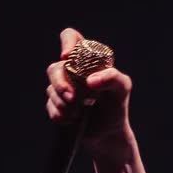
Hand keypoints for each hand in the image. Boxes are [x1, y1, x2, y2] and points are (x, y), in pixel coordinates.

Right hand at [45, 27, 135, 163]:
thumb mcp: (122, 89)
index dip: (66, 42)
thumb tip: (90, 80)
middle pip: (55, 68)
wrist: (109, 134)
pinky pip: (51, 107)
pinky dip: (61, 115)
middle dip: (60, 84)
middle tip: (72, 98)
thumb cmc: (116, 106)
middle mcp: (71, 71)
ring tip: (78, 114)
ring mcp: (61, 88)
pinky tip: (73, 120)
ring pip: (51, 89)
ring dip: (63, 103)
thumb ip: (113, 78)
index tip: (67, 57)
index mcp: (86, 60)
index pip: (71, 37)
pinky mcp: (56, 105)